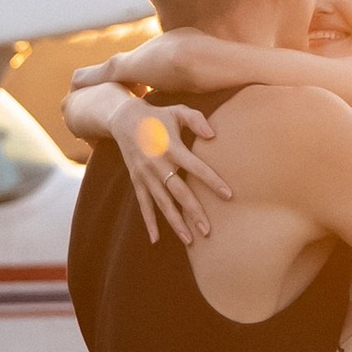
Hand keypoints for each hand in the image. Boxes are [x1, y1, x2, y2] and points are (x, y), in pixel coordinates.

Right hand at [112, 97, 232, 246]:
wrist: (123, 119)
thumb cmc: (158, 116)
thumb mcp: (177, 110)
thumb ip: (196, 119)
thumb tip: (213, 135)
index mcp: (171, 147)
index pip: (196, 167)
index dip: (212, 181)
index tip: (228, 195)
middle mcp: (157, 164)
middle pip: (178, 192)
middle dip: (194, 212)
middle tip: (208, 231)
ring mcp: (145, 175)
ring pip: (162, 203)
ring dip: (175, 222)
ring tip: (189, 240)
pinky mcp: (136, 181)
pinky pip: (143, 204)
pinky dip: (149, 222)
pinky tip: (156, 239)